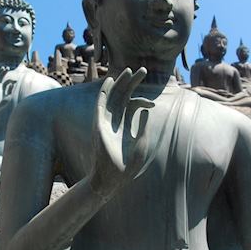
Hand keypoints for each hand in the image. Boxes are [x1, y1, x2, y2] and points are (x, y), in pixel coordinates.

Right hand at [89, 68, 153, 197]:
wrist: (109, 180)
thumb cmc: (125, 168)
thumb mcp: (140, 147)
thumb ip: (143, 129)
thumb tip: (146, 111)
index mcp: (125, 126)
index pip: (132, 105)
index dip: (142, 101)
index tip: (152, 104)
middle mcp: (114, 121)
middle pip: (123, 96)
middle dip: (132, 82)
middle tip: (143, 70)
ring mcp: (105, 122)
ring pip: (113, 96)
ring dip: (121, 83)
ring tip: (130, 70)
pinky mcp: (98, 124)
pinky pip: (100, 105)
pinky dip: (104, 93)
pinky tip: (110, 81)